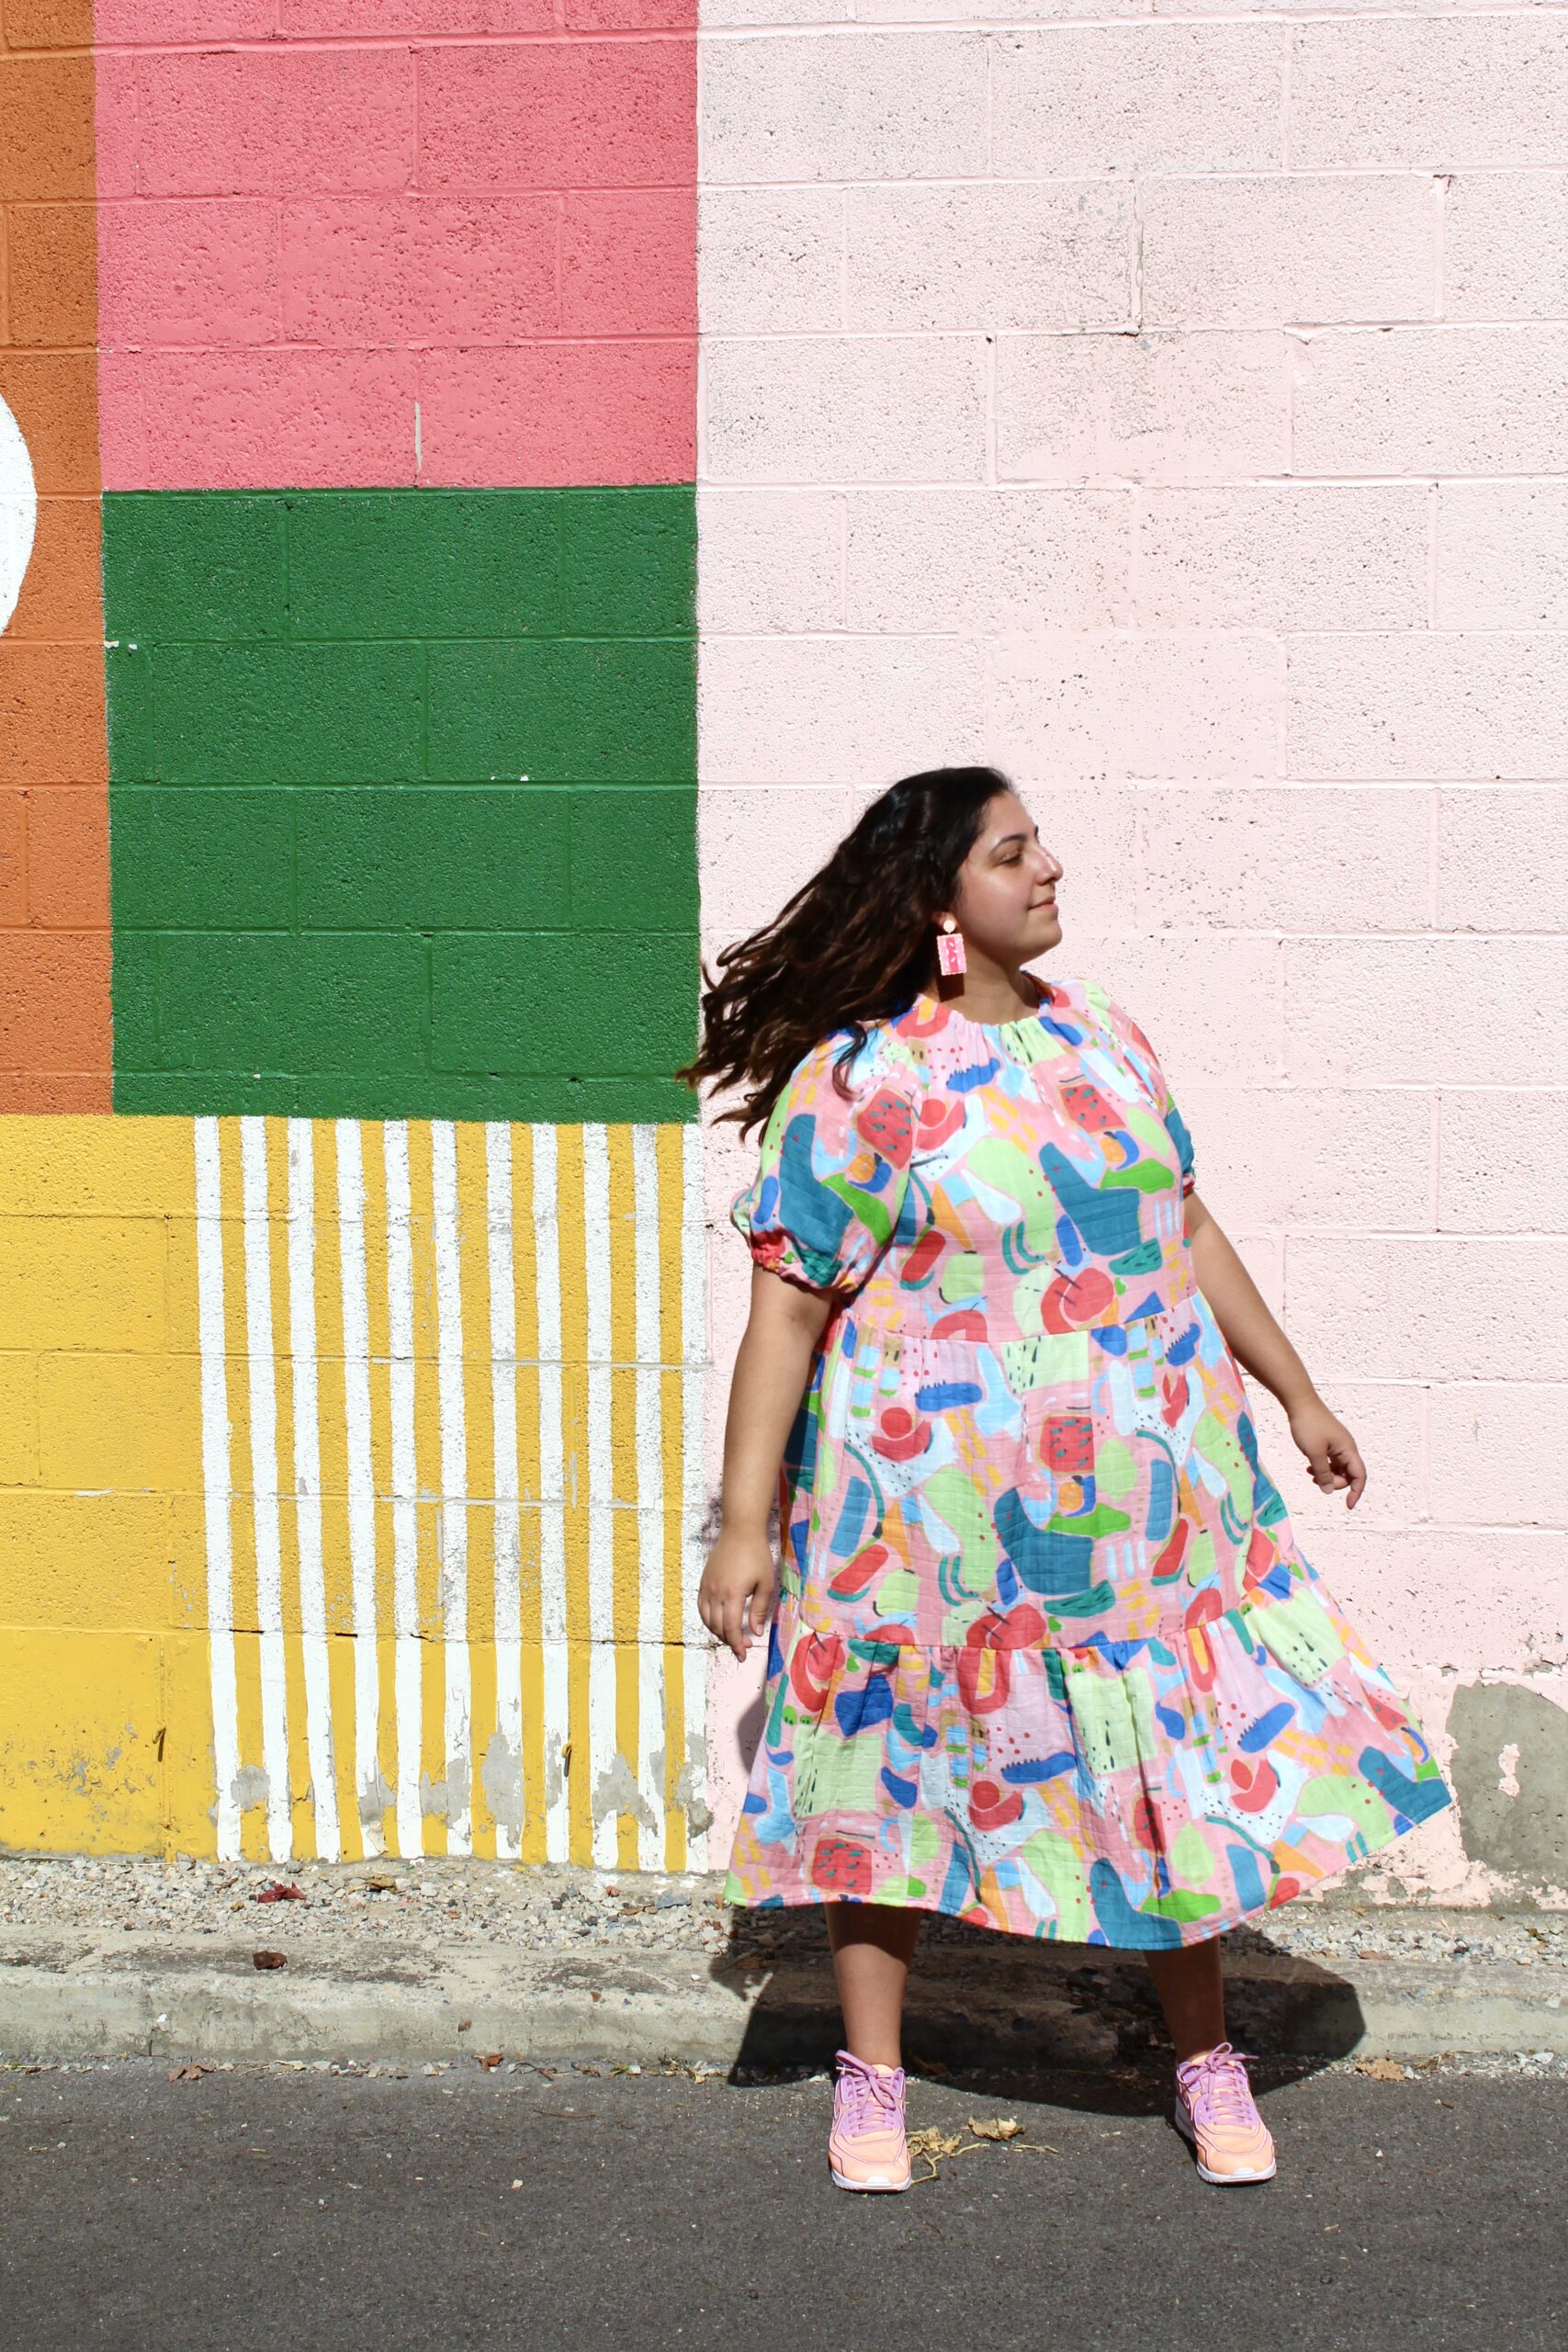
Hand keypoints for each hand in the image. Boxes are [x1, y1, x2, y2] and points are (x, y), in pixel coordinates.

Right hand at [697, 1528, 776, 1660]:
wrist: (740, 1531)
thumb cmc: (757, 1556)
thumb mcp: (766, 1583)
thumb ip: (759, 1609)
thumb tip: (756, 1632)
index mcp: (733, 1595)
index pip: (730, 1629)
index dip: (736, 1645)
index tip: (743, 1655)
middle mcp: (716, 1593)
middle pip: (717, 1627)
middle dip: (730, 1640)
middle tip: (744, 1645)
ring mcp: (707, 1587)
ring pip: (707, 1619)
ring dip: (718, 1632)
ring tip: (732, 1636)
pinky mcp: (703, 1581)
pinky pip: (701, 1607)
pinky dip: (708, 1619)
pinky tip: (718, 1621)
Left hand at [1287, 1396, 1365, 1507]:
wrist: (1300, 1402)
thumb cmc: (1308, 1425)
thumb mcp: (1314, 1453)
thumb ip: (1323, 1473)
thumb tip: (1329, 1491)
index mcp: (1348, 1450)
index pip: (1359, 1476)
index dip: (1356, 1492)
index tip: (1348, 1506)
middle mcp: (1347, 1448)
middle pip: (1349, 1474)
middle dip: (1335, 1483)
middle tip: (1317, 1480)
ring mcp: (1338, 1445)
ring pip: (1339, 1469)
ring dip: (1327, 1476)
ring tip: (1311, 1476)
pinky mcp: (1329, 1442)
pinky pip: (1331, 1461)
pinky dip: (1322, 1468)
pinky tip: (1309, 1468)